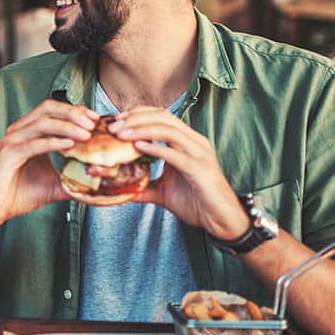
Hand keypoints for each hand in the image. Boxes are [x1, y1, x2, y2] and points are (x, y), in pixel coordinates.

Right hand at [0, 100, 96, 233]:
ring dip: (67, 126)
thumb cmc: (19, 194)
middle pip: (48, 109)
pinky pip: (33, 144)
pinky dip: (53, 142)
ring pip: (42, 123)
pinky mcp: (8, 155)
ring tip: (86, 134)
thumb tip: (98, 183)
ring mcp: (12, 141)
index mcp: (29, 132)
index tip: (96, 120)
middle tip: (93, 123)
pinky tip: (70, 145)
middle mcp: (19, 131)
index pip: (54, 111)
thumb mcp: (53, 184)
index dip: (76, 111)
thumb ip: (73, 179)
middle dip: (73, 113)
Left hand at [107, 106, 248, 239]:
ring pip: (168, 130)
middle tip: (113, 127)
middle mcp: (194, 142)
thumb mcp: (162, 191)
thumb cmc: (196, 203)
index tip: (116, 121)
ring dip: (141, 129)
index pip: (161, 115)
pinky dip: (155, 147)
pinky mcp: (199, 168)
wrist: (221, 220)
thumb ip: (142, 186)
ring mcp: (198, 153)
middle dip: (135, 118)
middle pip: (163, 117)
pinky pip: (175, 153)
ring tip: (121, 135)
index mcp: (186, 141)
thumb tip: (118, 189)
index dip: (138, 114)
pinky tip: (138, 147)